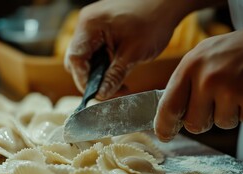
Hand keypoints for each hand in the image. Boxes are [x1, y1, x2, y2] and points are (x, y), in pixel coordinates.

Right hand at [64, 0, 190, 99]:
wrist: (167, 3)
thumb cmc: (153, 22)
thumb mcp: (133, 54)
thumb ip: (114, 76)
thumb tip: (101, 95)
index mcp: (90, 26)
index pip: (75, 60)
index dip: (84, 81)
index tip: (98, 94)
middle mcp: (87, 23)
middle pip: (78, 59)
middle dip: (91, 78)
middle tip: (109, 91)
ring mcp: (94, 24)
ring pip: (87, 56)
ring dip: (100, 72)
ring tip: (118, 82)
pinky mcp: (103, 27)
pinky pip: (97, 49)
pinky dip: (105, 63)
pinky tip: (119, 70)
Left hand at [154, 15, 242, 141]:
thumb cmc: (236, 50)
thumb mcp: (202, 55)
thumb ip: (184, 81)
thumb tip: (169, 113)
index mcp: (190, 66)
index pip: (168, 106)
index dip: (164, 126)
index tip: (164, 135)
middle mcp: (208, 79)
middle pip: (194, 124)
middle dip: (202, 120)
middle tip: (214, 103)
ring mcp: (232, 91)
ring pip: (220, 124)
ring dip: (228, 113)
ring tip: (236, 89)